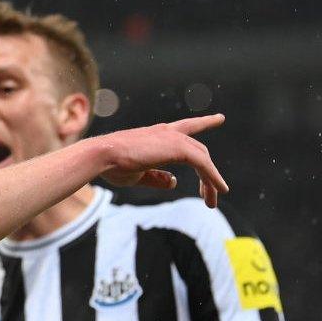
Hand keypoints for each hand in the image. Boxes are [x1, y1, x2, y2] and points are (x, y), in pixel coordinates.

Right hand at [95, 114, 228, 207]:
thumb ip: (157, 178)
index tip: (219, 118)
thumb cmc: (112, 165)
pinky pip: (203, 163)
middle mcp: (168, 132)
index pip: (186, 127)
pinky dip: (212, 178)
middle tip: (216, 191)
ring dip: (211, 181)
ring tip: (212, 201)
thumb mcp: (138, 175)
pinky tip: (218, 191)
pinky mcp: (177, 147)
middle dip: (209, 171)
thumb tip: (173, 182)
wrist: (102, 156)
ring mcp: (173, 138)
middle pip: (198, 149)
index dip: (203, 123)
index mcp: (157, 135)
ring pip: (203, 158)